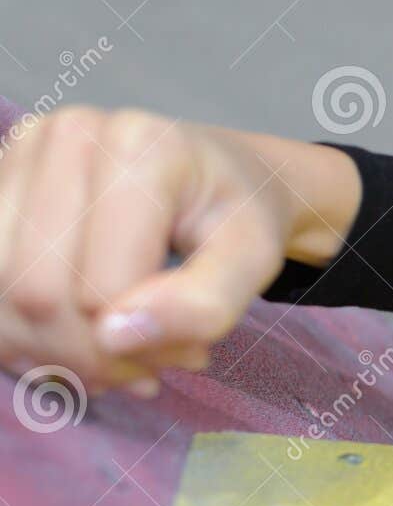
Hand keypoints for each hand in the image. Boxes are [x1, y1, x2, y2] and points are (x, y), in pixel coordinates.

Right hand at [0, 106, 356, 395]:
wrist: (217, 175)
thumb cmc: (237, 215)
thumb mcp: (255, 260)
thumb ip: (205, 303)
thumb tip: (115, 337)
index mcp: (140, 147)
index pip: (100, 287)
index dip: (135, 346)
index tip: (187, 356)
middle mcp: (69, 136)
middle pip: (35, 292)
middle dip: (89, 356)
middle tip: (148, 369)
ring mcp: (23, 154)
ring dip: (50, 350)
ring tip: (116, 358)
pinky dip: (22, 330)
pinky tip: (75, 339)